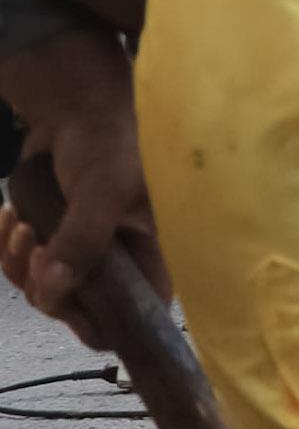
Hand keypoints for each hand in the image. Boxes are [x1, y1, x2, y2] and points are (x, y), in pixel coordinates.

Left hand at [0, 29, 161, 346]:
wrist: (75, 106)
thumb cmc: (112, 140)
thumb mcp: (104, 191)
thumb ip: (82, 244)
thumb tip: (51, 293)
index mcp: (154, 253)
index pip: (137, 313)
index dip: (102, 321)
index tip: (67, 302)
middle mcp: (123, 260)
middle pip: (81, 307)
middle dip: (46, 285)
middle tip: (33, 251)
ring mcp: (86, 252)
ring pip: (44, 288)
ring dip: (18, 263)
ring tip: (17, 225)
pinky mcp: (54, 240)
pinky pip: (22, 267)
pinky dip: (6, 249)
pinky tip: (6, 218)